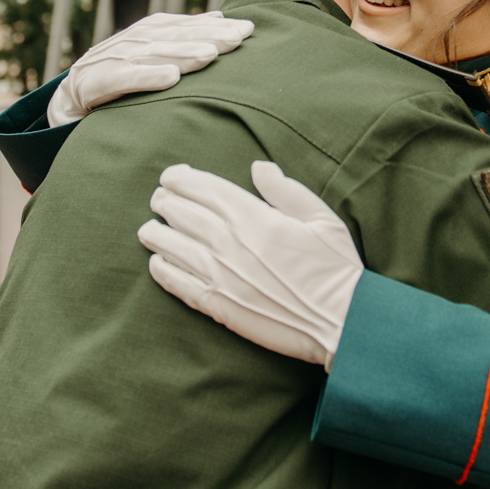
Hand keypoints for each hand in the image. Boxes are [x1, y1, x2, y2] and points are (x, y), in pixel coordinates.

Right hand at [49, 12, 256, 125]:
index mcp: (150, 30)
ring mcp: (116, 58)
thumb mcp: (151, 50)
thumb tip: (219, 19)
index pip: (188, 26)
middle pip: (177, 37)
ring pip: (156, 54)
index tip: (248, 29)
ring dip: (184, 54)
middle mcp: (135, 40)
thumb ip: (181, 36)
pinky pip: (126, 78)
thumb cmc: (120, 73)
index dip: (218, 27)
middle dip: (209, 37)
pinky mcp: (99, 81)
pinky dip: (148, 77)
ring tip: (210, 56)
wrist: (72, 94)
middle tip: (240, 38)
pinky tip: (171, 79)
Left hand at [138, 161, 363, 367]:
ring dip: (156, 234)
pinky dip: (163, 271)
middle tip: (159, 199)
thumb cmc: (335, 268)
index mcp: (255, 217)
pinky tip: (157, 263)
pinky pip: (179, 284)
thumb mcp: (321, 218)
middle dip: (165, 202)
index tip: (171, 177)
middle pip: (182, 214)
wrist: (340, 321)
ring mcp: (222, 276)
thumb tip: (259, 167)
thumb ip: (286, 190)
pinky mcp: (219, 306)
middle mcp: (231, 243)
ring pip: (173, 247)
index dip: (182, 179)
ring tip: (149, 228)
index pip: (205, 189)